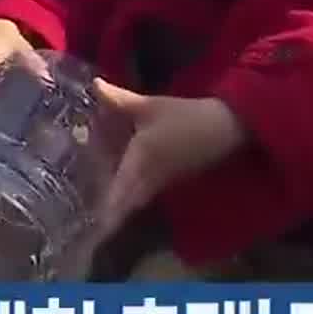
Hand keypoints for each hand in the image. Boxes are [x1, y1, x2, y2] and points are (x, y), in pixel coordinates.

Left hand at [91, 81, 247, 235]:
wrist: (224, 127)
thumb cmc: (185, 116)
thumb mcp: (149, 106)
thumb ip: (118, 100)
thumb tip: (95, 86)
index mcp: (140, 162)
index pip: (118, 195)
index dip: (106, 215)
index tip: (92, 227)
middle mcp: (148, 179)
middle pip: (125, 205)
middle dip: (108, 213)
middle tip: (88, 219)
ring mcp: (161, 183)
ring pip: (134, 201)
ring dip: (119, 205)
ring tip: (98, 208)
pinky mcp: (170, 180)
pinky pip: (144, 194)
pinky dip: (130, 195)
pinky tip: (120, 186)